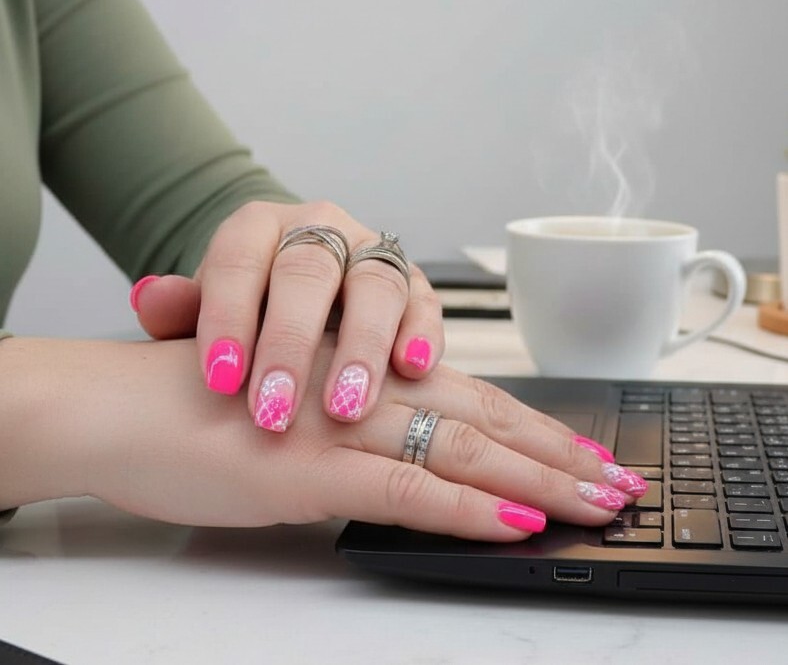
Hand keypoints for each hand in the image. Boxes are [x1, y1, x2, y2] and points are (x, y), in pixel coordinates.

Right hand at [2, 336, 646, 541]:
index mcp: (362, 370)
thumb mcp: (291, 402)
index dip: (534, 426)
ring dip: (537, 481)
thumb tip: (408, 453)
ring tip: (595, 504)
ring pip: (462, 449)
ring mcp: (341, 425)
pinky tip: (517, 527)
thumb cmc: (199, 401)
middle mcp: (363, 386)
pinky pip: (407, 490)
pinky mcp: (310, 469)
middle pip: (484, 418)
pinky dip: (468, 511)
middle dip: (558, 454)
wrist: (120, 402)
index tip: (584, 452)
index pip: (469, 395)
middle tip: (617, 483)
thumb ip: (350, 421)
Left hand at [129, 201, 443, 430]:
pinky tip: (413, 369)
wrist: (297, 288)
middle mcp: (320, 229)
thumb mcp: (207, 306)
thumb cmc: (249, 307)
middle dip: (292, 342)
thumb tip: (152, 301)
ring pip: (375, 284)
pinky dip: (422, 333)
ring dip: (362, 346)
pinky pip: (424, 301)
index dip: (230, 318)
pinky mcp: (413, 282)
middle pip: (309, 271)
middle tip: (275, 410)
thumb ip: (181, 309)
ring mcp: (370, 252)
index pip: (240, 259)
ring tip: (347, 406)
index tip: (220, 380)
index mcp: (259, 227)